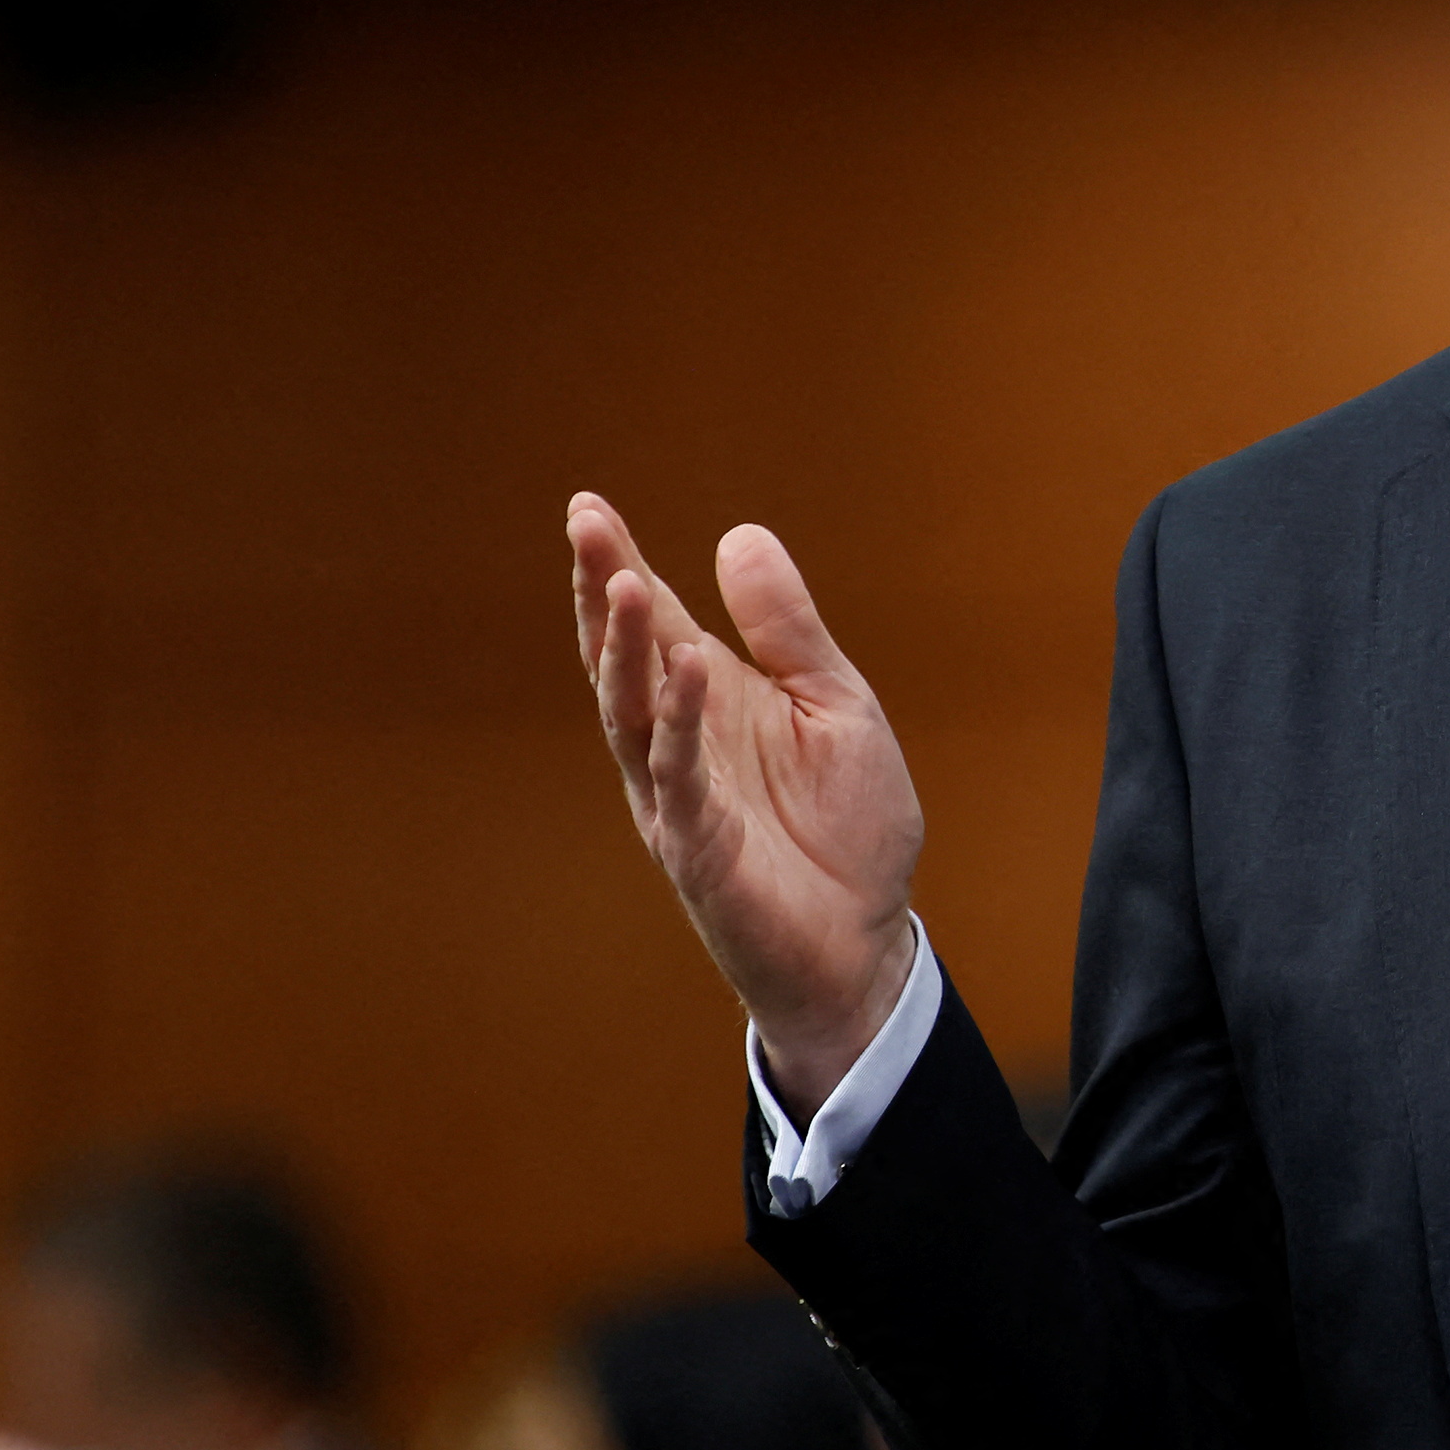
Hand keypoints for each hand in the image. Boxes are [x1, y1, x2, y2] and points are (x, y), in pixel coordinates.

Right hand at [567, 494, 923, 1094]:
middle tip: (585, 523)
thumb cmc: (846, 827)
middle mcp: (677, 745)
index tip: (587, 507)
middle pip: (625, 658)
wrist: (865, 942)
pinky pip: (679, 777)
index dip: (618, 566)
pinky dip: (680, 720)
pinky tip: (688, 665)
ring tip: (622, 582)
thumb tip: (739, 535)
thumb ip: (788, 628)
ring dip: (625, 649)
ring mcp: (679, 798)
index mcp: (708, 703)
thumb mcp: (834, 703)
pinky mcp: (699, 850)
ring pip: (632, 713)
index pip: (652, 624)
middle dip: (602, 590)